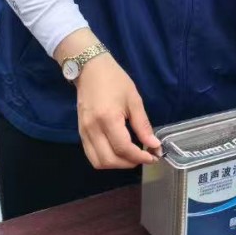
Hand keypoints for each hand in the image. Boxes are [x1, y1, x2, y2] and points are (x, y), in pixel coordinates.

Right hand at [74, 53, 160, 168]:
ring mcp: (84, 132)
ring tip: (132, 156)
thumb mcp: (134, 100)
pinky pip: (92, 155)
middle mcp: (93, 129)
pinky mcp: (81, 133)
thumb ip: (143, 125)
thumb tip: (154, 145)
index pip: (123, 148)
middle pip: (109, 160)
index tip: (154, 156)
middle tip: (144, 157)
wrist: (90, 70)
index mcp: (108, 119)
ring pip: (98, 162)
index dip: (140, 157)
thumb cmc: (115, 81)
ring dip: (117, 164)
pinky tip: (119, 152)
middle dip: (129, 163)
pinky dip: (106, 159)